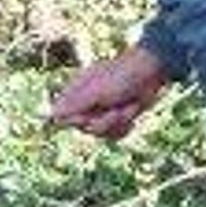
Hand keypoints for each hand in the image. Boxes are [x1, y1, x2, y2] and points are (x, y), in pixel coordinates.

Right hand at [48, 46, 168, 139]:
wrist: (152, 71)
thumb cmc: (123, 75)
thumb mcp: (98, 91)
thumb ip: (75, 104)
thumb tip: (52, 115)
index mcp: (78, 92)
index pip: (64, 117)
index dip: (78, 120)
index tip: (88, 116)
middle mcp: (88, 102)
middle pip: (84, 129)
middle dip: (103, 122)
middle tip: (116, 109)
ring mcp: (103, 111)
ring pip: (101, 134)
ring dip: (118, 123)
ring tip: (128, 107)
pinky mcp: (117, 118)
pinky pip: (115, 135)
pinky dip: (126, 126)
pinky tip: (132, 112)